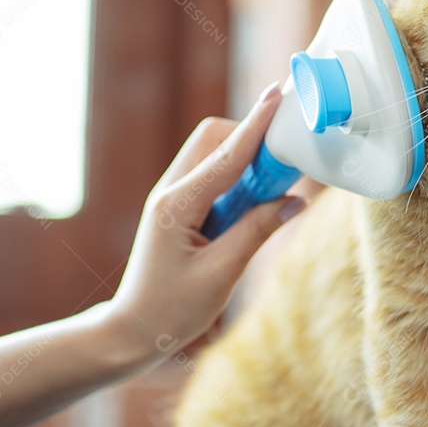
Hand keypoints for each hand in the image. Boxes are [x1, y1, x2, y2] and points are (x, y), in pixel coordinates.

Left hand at [108, 82, 305, 361]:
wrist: (131, 331)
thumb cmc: (171, 310)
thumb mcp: (221, 274)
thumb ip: (258, 231)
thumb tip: (297, 201)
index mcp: (177, 205)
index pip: (226, 155)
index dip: (256, 124)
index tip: (277, 95)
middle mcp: (171, 191)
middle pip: (214, 139)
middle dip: (250, 139)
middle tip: (286, 163)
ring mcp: (173, 197)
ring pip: (213, 155)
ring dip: (246, 161)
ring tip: (274, 189)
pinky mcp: (180, 208)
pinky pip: (213, 177)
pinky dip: (237, 179)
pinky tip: (253, 204)